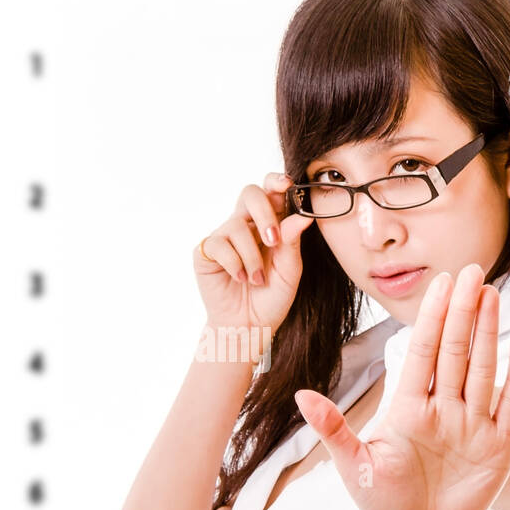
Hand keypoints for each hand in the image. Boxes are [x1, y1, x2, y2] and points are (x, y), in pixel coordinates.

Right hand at [194, 173, 316, 346]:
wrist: (248, 327)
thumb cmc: (271, 298)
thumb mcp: (289, 271)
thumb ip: (292, 243)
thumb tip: (302, 217)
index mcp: (269, 224)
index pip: (270, 191)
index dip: (276, 181)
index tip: (286, 186)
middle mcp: (246, 225)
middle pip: (250, 194)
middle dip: (264, 213)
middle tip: (273, 240)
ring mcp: (224, 237)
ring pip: (237, 225)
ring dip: (252, 255)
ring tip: (257, 279)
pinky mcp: (206, 251)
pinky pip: (219, 244)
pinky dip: (234, 263)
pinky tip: (239, 278)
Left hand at [293, 262, 509, 509]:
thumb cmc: (383, 499)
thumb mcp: (355, 466)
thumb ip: (333, 430)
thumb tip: (301, 396)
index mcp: (408, 407)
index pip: (422, 353)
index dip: (432, 318)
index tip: (440, 283)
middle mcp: (443, 408)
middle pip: (455, 352)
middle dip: (463, 312)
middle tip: (472, 271)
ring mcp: (473, 425)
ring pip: (482, 370)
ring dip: (488, 334)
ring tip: (492, 295)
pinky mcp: (499, 447)